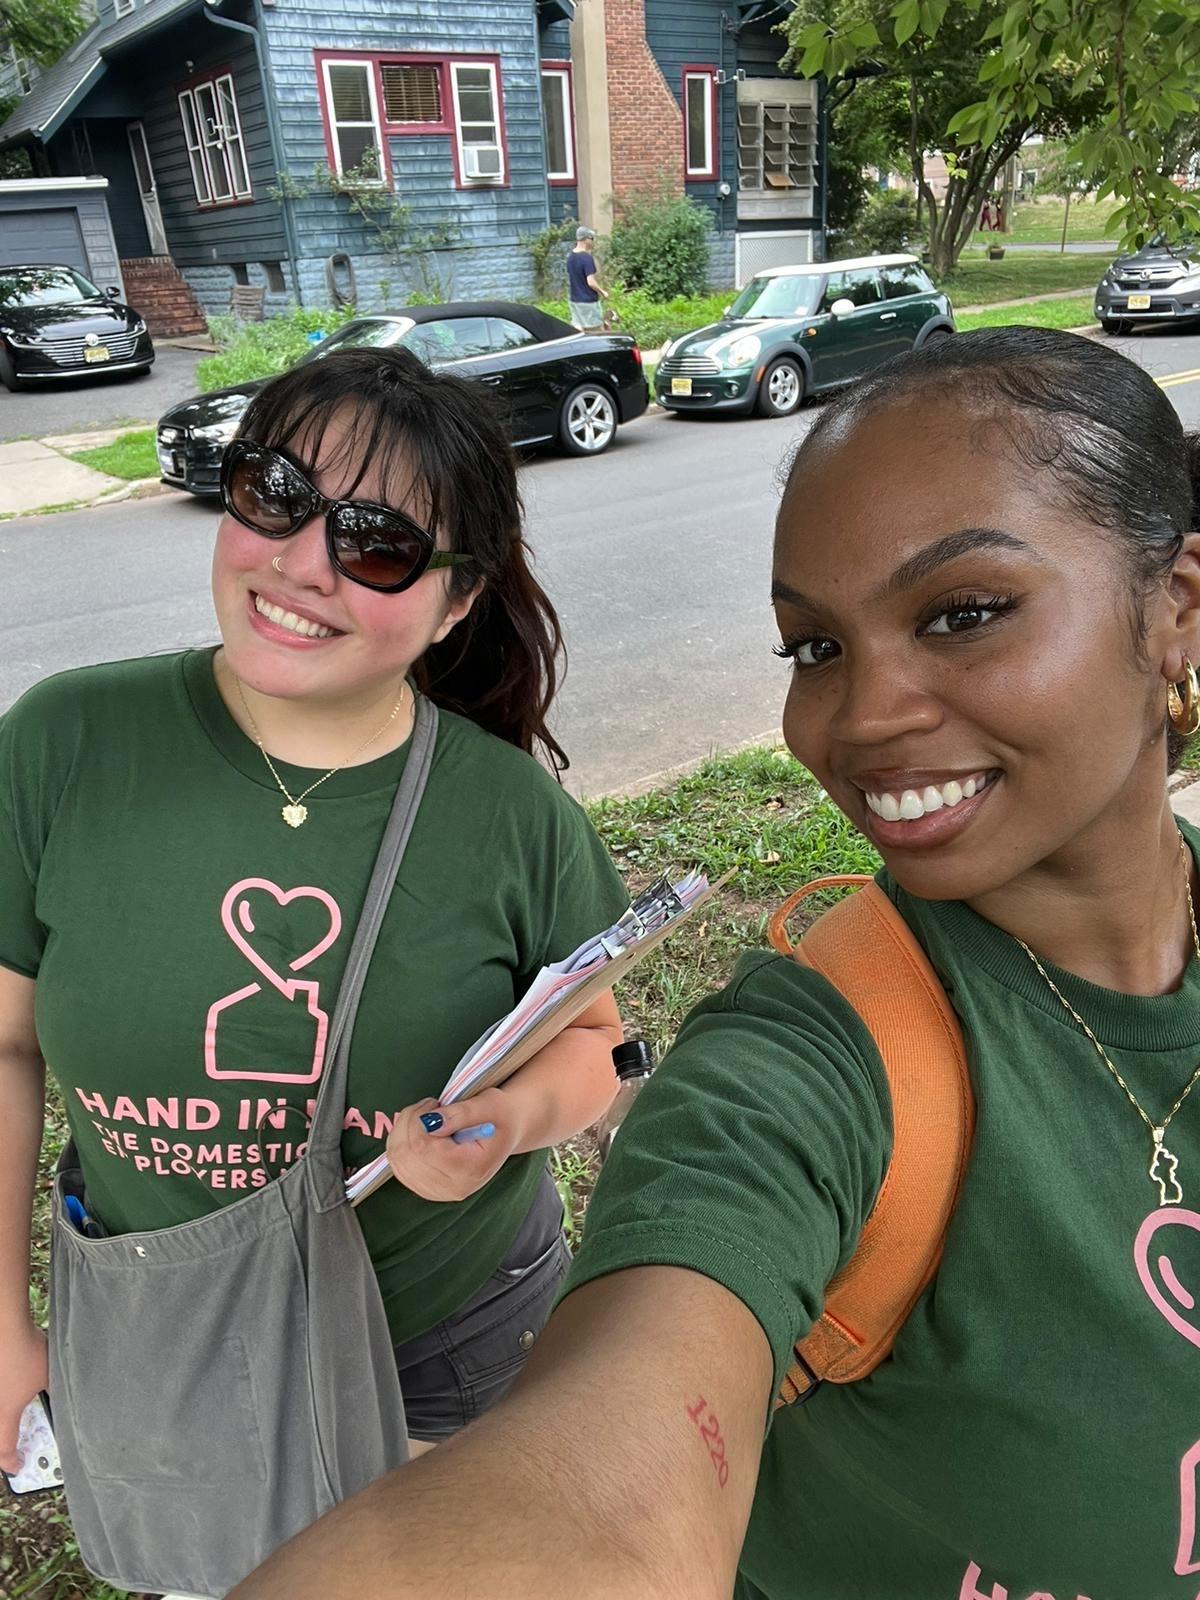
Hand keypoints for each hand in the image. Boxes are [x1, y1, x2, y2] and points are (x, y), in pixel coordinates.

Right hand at [0, 1318, 47, 1473]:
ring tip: (13, 1411)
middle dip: (4, 1441)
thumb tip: (61, 1397)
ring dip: (5, 1415)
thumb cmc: (25, 1353)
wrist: (4, 1325)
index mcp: (4, 1413)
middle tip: (13, 1444)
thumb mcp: (48, 1377)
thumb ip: (52, 1392)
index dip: (10, 1462)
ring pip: (0, 1411)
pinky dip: (4, 1395)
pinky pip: (0, 1394)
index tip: (17, 1466)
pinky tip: (12, 1380)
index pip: (4, 1449)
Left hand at [386, 1088, 524, 1202]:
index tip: (433, 1103)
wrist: (506, 1131)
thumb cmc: (500, 1115)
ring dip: (402, 1132)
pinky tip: (417, 1132)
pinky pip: (399, 1167)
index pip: (423, 1148)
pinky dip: (399, 1144)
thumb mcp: (487, 1105)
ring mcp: (439, 1193)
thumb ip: (459, 1114)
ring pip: (398, 1161)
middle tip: (428, 1106)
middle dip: (408, 1123)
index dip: (418, 1120)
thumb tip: (429, 1123)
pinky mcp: (427, 1190)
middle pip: (407, 1155)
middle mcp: (453, 1188)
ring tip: (424, 1117)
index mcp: (471, 1169)